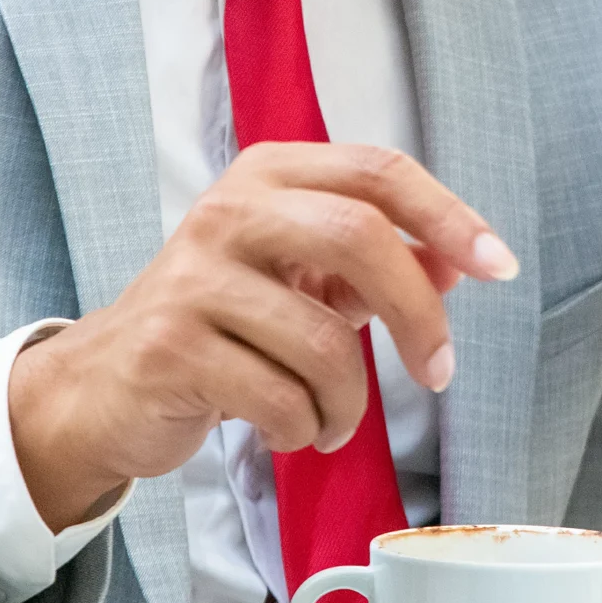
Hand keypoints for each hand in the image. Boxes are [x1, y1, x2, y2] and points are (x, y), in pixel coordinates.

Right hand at [6, 141, 518, 530]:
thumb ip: (376, 264)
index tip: (499, 266)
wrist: (103, 386)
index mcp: (270, 175)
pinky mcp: (169, 346)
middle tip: (440, 372)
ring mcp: (192, 276)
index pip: (379, 171)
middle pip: (359, 238)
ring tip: (330, 421)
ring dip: (348, 403)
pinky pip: (279, 398)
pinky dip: (303, 430)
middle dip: (418, 316)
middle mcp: (229, 210)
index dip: (448, 217)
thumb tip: (458, 262)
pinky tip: (286, 430)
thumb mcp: (301, 280)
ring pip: (323, 341)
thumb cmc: (218, 326)